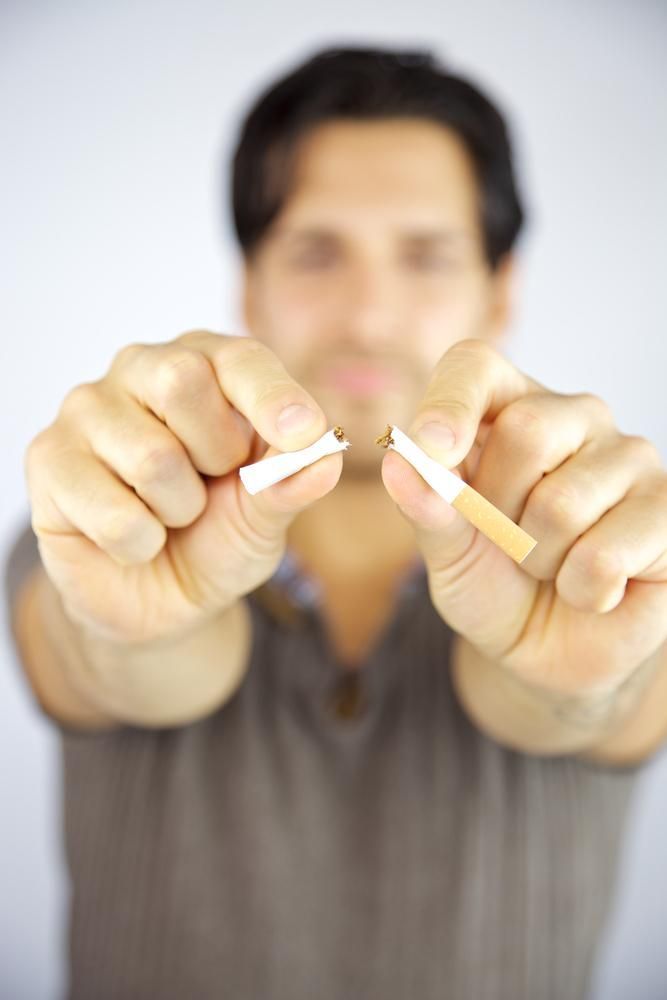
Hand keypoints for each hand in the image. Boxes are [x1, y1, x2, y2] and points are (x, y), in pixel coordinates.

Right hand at [24, 330, 341, 643]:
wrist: (160, 594)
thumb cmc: (218, 535)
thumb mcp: (266, 514)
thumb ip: (292, 483)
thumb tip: (325, 457)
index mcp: (206, 364)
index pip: (240, 358)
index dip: (273, 396)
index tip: (304, 433)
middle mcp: (141, 369)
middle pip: (183, 382)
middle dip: (216, 455)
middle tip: (210, 482)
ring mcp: (86, 409)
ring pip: (151, 457)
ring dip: (178, 511)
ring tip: (169, 515)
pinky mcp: (49, 458)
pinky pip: (114, 513)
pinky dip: (140, 544)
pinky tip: (132, 538)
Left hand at [381, 338, 666, 697]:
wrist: (549, 649)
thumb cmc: (494, 584)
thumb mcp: (447, 552)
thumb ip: (427, 508)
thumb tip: (400, 464)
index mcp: (508, 407)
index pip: (474, 367)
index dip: (450, 403)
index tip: (430, 449)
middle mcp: (575, 418)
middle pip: (526, 431)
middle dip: (498, 511)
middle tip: (509, 542)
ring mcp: (630, 458)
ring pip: (562, 503)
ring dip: (539, 559)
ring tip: (551, 566)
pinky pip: (604, 554)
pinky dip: (582, 591)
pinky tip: (593, 588)